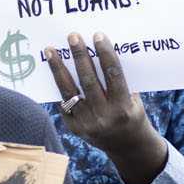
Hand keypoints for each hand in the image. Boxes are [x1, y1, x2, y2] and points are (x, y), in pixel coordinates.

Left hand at [45, 35, 168, 183]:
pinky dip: (58, 86)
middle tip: (73, 36)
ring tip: (50, 50)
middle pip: (88, 80)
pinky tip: (52, 70)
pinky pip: (63, 103)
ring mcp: (87, 124)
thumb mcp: (134, 99)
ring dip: (58, 68)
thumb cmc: (132, 114)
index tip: (98, 36)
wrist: (127, 147)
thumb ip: (119, 80)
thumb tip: (101, 52)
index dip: (105, 54)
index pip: (113, 75)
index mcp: (123, 107)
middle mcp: (104, 116)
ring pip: (69, 91)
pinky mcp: (75, 128)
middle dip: (79, 56)